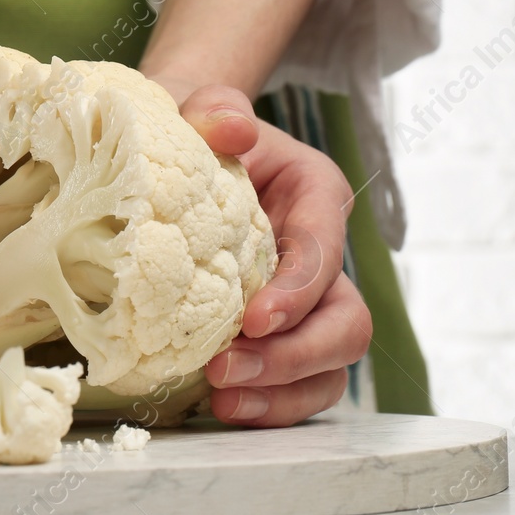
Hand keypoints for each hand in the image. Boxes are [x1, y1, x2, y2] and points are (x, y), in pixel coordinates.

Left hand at [152, 78, 372, 426]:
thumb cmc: (188, 133)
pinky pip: (298, 389)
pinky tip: (223, 407)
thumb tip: (233, 128)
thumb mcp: (198, 106)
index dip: (299, 291)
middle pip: (346, 323)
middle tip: (226, 370)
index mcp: (315, 197)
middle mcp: (322, 258)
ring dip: (283, 392)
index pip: (325, 250)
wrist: (168, 159)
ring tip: (222, 399)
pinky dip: (270, 407)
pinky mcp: (281, 341)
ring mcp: (306, 306)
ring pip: (332, 367)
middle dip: (294, 356)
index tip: (253, 320)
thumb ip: (218, 106)